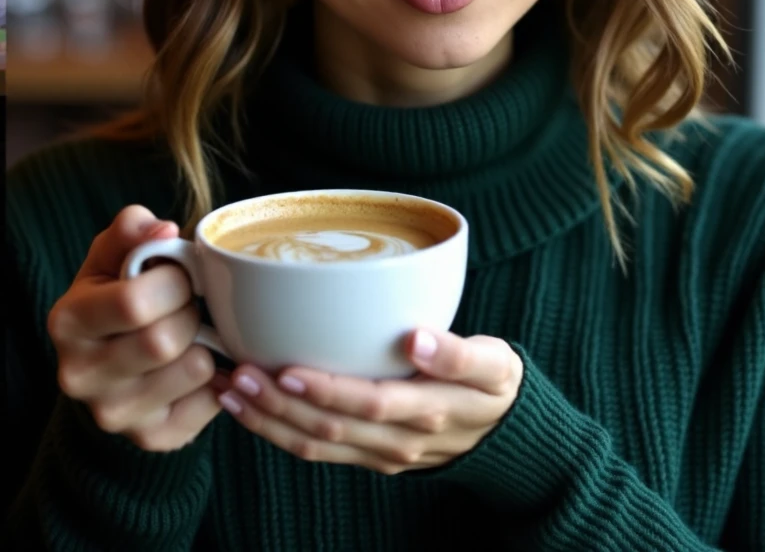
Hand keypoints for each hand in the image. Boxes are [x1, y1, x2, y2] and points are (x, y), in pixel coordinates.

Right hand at [48, 205, 220, 451]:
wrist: (113, 358)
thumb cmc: (118, 293)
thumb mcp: (114, 254)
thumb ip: (131, 230)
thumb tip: (163, 230)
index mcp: (69, 322)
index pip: (135, 302)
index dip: (173, 281)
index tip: (178, 276)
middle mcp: (80, 376)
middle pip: (165, 340)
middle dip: (191, 312)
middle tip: (189, 305)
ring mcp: (113, 415)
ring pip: (195, 369)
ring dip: (207, 343)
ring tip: (191, 333)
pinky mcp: (152, 438)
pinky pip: (212, 400)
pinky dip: (218, 378)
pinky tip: (197, 363)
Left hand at [214, 329, 522, 473]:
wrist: (506, 434)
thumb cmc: (495, 383)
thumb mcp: (496, 362)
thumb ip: (460, 352)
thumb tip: (418, 339)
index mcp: (430, 411)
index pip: (369, 403)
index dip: (325, 390)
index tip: (286, 367)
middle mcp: (399, 440)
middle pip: (329, 428)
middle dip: (277, 404)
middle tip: (236, 372)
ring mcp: (381, 453)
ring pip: (315, 445)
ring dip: (266, 421)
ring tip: (229, 389)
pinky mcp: (369, 456)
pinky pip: (318, 449)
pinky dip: (278, 430)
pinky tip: (249, 408)